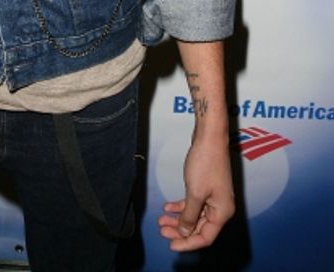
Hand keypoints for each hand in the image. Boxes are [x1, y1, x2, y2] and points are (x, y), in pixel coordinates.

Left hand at [157, 133, 233, 250]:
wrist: (210, 137)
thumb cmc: (205, 162)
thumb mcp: (194, 193)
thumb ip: (189, 215)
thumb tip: (184, 232)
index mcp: (222, 212)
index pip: (205, 237)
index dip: (188, 243)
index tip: (171, 245)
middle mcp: (220, 207)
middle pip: (199, 228)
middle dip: (180, 231)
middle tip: (162, 231)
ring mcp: (214, 197)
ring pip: (195, 216)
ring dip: (178, 219)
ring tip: (161, 220)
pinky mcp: (207, 188)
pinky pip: (194, 204)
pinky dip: (181, 206)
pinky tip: (168, 207)